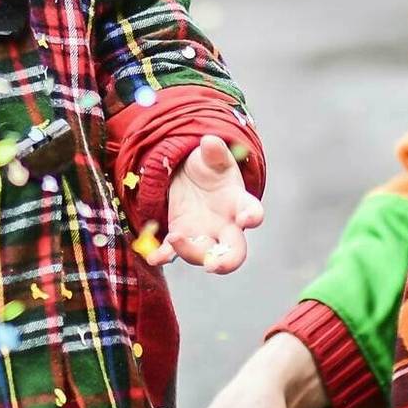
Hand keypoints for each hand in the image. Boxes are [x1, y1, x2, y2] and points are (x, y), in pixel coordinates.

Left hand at [152, 134, 263, 272]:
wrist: (190, 174)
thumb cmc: (209, 166)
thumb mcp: (212, 155)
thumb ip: (214, 151)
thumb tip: (210, 142)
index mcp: (239, 202)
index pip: (253, 212)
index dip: (252, 217)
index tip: (247, 219)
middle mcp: (225, 224)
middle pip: (233, 251)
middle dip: (226, 261)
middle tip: (214, 265)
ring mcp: (203, 233)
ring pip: (203, 254)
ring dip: (190, 252)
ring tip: (174, 238)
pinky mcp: (181, 235)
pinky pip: (173, 253)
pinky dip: (164, 257)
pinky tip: (155, 257)